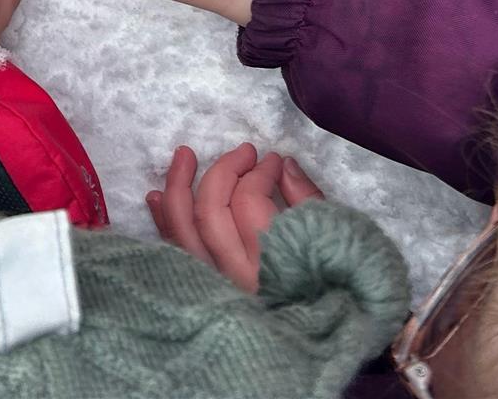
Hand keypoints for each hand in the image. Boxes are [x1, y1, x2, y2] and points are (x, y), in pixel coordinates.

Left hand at [148, 143, 324, 292]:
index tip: (272, 160)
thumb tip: (283, 164)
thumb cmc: (339, 296)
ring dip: (178, 187)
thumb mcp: (334, 245)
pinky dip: (164, 221)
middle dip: (223, 171)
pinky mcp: (199, 295)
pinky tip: (157, 195)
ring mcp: (213, 288)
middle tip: (244, 151)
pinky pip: (172, 253)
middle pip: (211, 212)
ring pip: (182, 231)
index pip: (249, 202)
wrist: (321, 346)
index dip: (259, 172)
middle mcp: (235, 278)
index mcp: (273, 266)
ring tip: (184, 154)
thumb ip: (308, 203)